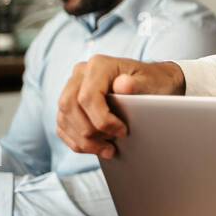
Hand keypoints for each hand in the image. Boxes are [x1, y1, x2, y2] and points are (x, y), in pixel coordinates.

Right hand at [56, 55, 185, 157]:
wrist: (150, 83)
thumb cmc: (153, 82)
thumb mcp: (152, 82)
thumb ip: (138, 84)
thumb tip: (122, 85)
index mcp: (99, 65)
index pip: (87, 97)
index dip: (102, 120)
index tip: (122, 132)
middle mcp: (81, 73)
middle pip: (69, 107)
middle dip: (89, 133)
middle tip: (112, 145)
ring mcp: (72, 87)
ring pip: (63, 117)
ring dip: (82, 140)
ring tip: (107, 150)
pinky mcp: (70, 103)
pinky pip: (62, 125)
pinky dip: (76, 141)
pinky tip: (95, 148)